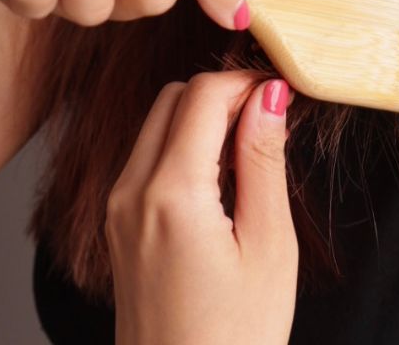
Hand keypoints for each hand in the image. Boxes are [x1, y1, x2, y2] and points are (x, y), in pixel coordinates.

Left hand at [106, 71, 297, 344]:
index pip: (203, 93)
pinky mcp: (117, 225)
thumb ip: (263, 160)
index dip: (245, 80)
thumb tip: (268, 94)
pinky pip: (146, 157)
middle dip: (221, 93)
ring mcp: (117, 208)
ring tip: (250, 152)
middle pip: (174, 97)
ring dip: (201, 118)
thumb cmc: (234, 339)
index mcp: (171, 194)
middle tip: (268, 118)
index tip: (281, 93)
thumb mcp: (268, 247)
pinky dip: (182, 146)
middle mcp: (131, 191)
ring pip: (157, 122)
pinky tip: (220, 179)